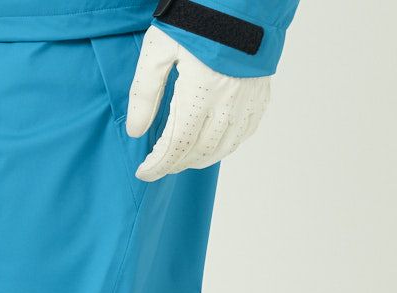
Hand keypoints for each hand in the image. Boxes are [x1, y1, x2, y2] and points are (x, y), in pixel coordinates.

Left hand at [126, 26, 269, 181]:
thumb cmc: (198, 16)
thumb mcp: (158, 49)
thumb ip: (144, 92)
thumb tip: (136, 131)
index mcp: (200, 92)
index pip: (176, 146)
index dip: (158, 165)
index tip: (144, 172)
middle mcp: (226, 102)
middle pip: (199, 151)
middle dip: (176, 164)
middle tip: (160, 164)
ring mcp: (247, 99)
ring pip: (224, 147)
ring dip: (200, 159)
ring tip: (182, 159)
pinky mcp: (260, 92)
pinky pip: (245, 131)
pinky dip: (227, 145)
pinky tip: (215, 144)